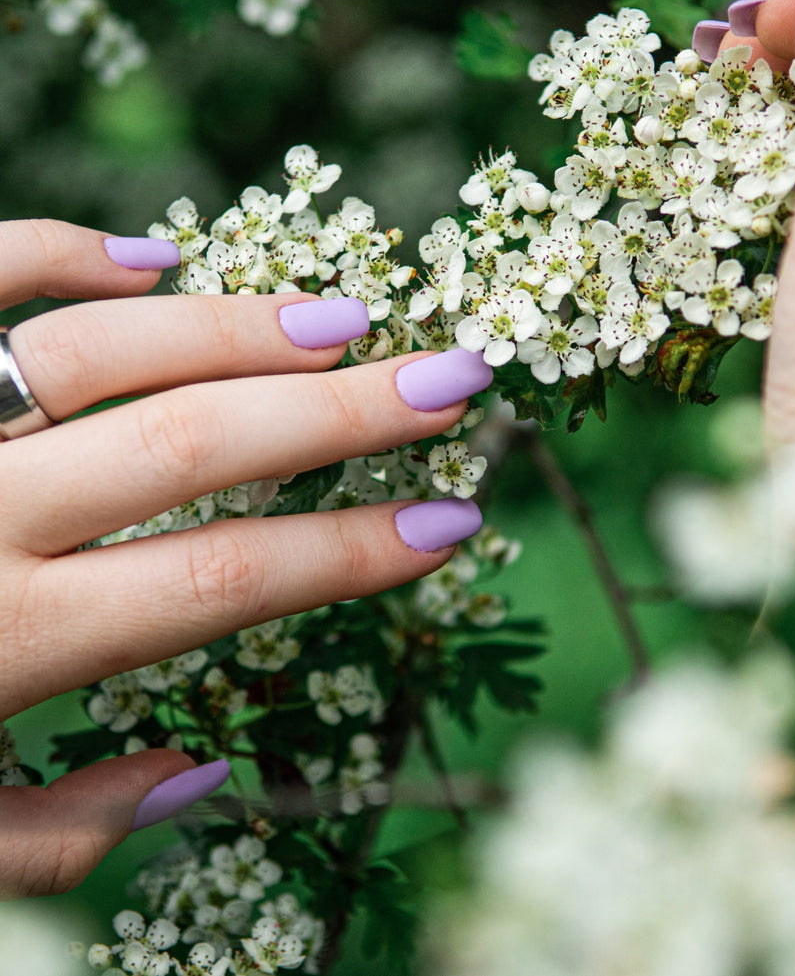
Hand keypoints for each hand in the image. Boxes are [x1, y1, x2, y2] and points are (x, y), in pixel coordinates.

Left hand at [0, 220, 491, 896]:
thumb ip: (59, 837)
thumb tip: (205, 773)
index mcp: (3, 645)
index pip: (231, 577)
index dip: (357, 552)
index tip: (454, 522)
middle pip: (202, 441)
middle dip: (346, 411)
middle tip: (453, 376)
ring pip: (109, 345)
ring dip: (239, 325)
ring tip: (343, 318)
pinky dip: (60, 252)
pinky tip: (152, 260)